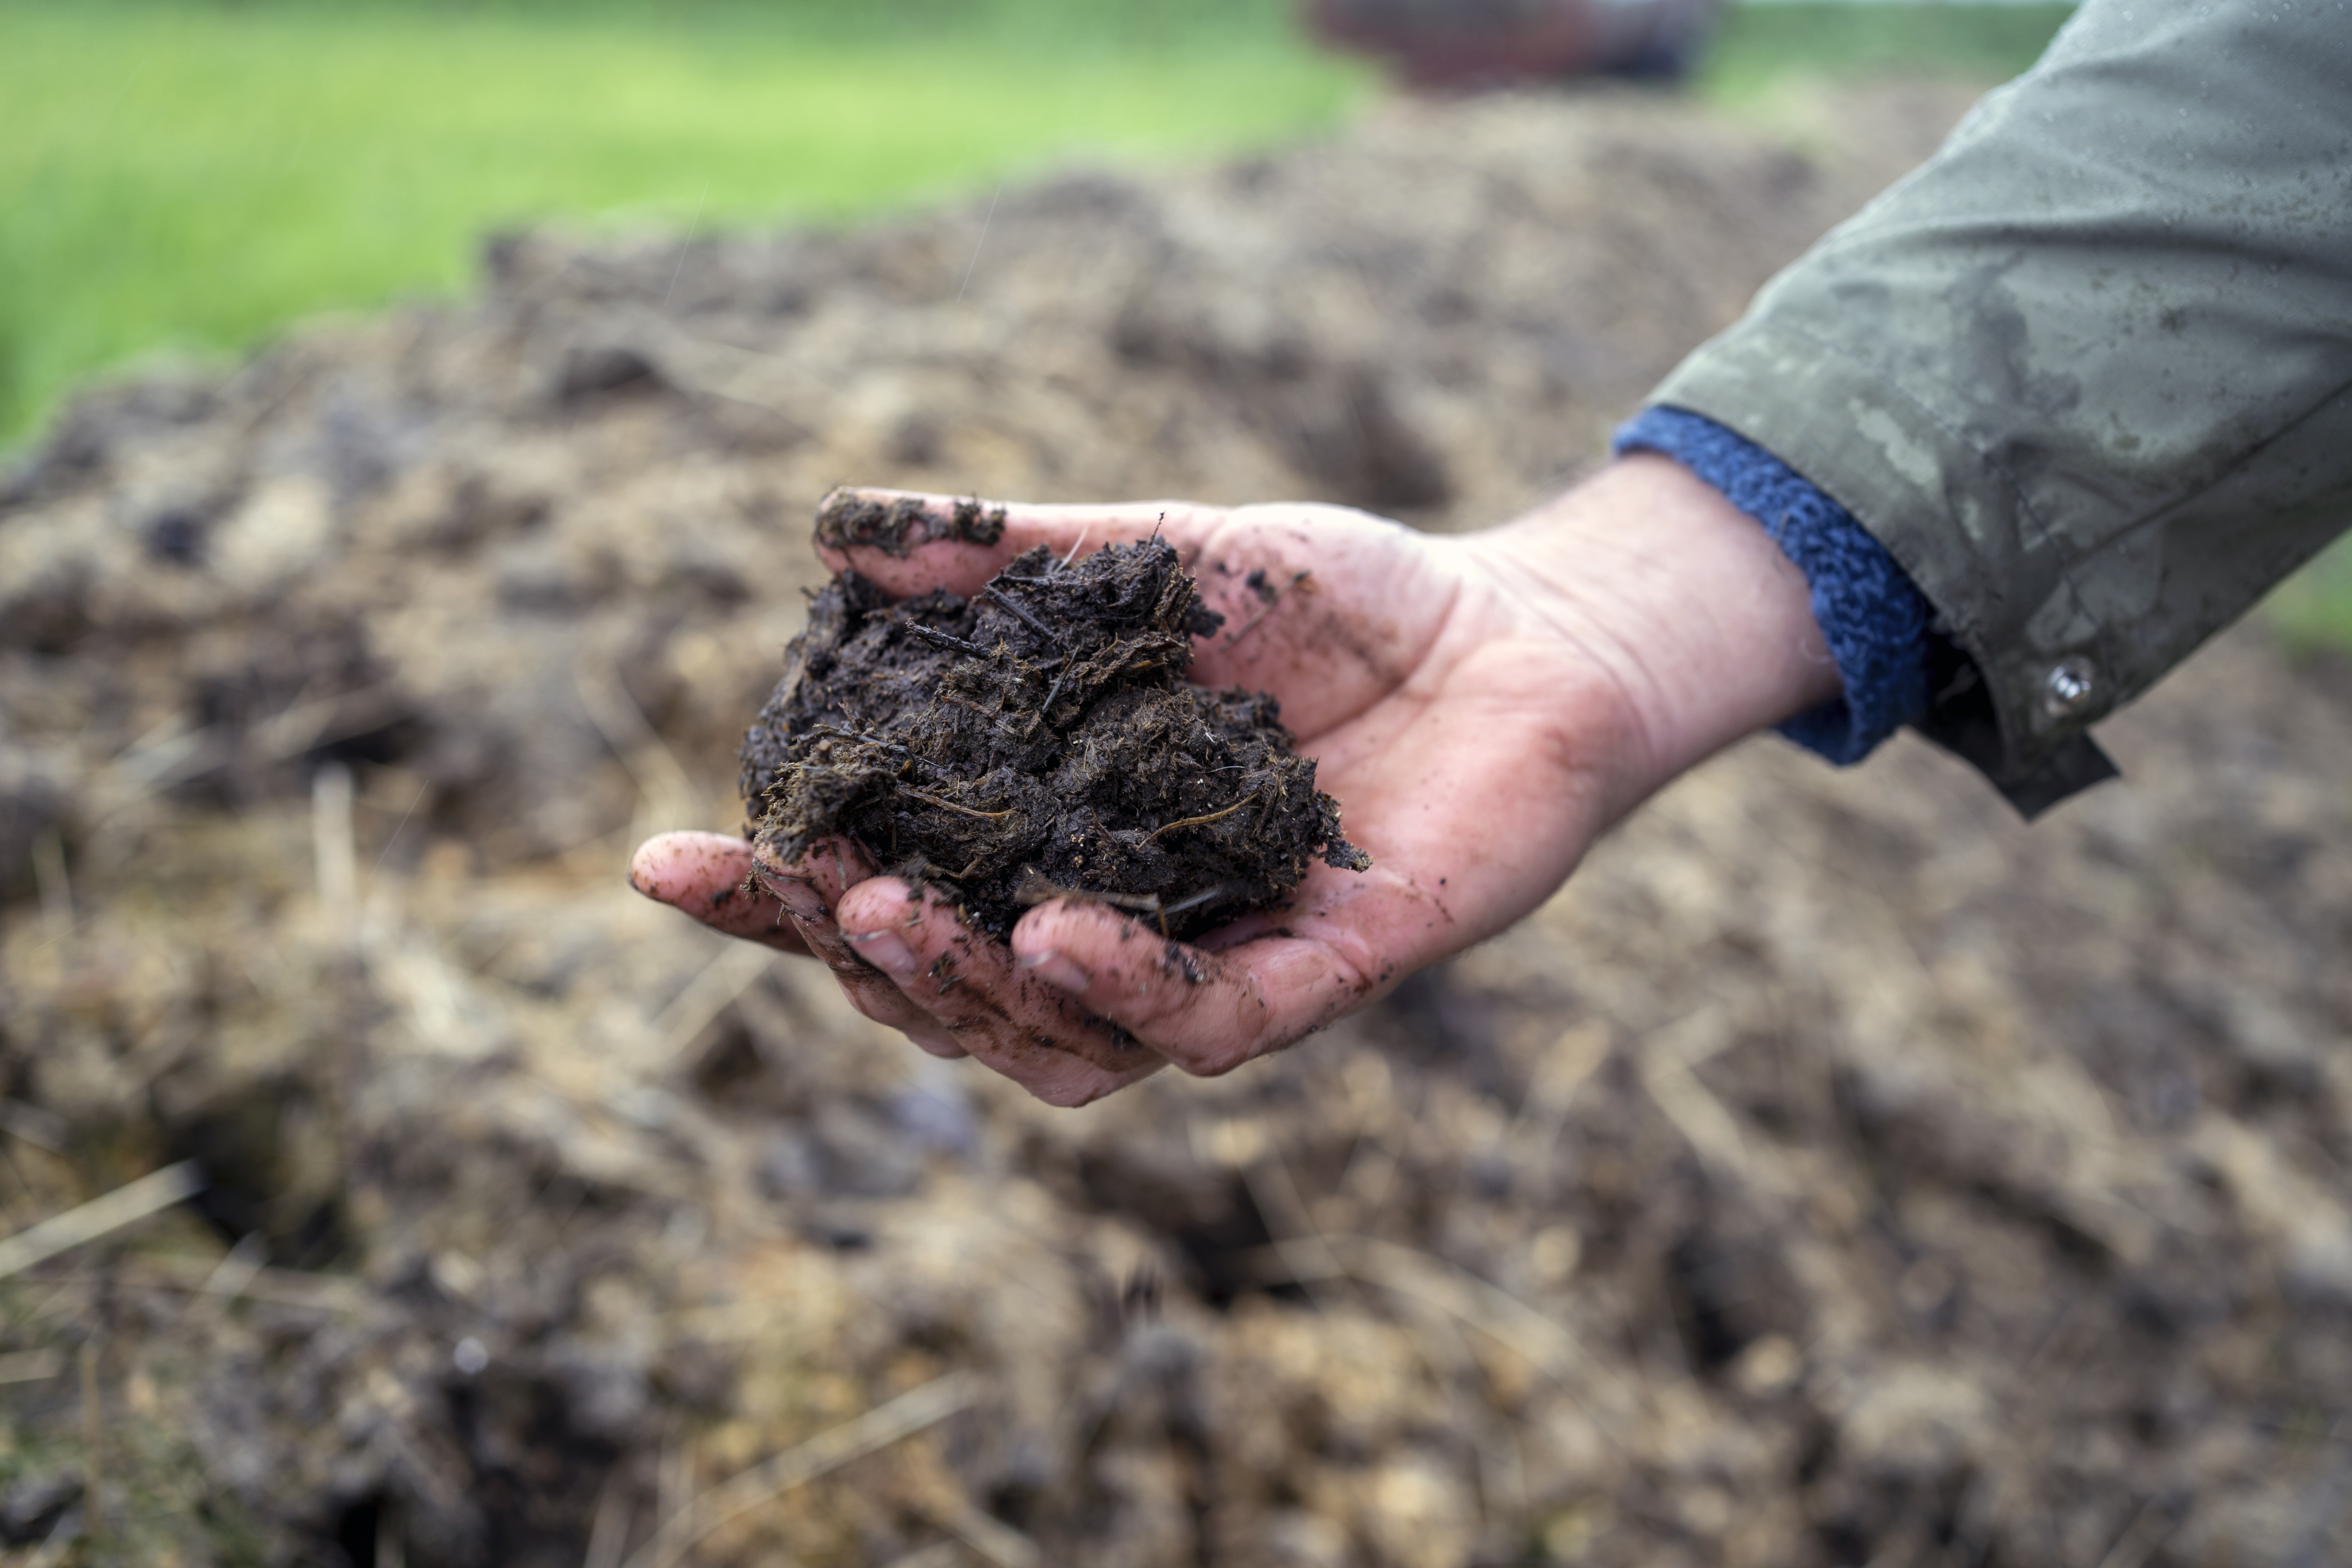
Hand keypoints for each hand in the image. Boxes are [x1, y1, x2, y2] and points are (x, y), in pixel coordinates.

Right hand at [631, 456, 1837, 1103]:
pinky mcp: (1327, 973)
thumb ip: (1011, 560)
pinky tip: (1056, 929)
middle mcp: (1118, 927)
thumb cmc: (1335, 603)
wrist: (1521, 631)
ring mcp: (1217, 963)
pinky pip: (1210, 1023)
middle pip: (951, 993)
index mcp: (1051, 843)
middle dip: (854, 953)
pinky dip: (1126, 989)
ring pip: (1057, 1043)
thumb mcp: (1153, 560)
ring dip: (966, 991)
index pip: (885, 894)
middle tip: (802, 881)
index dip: (773, 896)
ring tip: (893, 913)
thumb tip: (835, 532)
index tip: (666, 861)